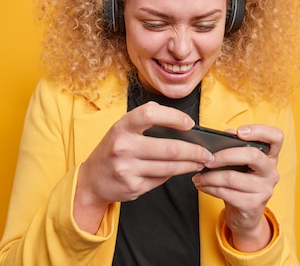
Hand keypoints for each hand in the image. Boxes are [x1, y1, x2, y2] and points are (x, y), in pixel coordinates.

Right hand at [74, 102, 212, 232]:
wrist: (92, 180)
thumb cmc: (114, 149)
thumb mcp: (123, 129)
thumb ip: (147, 123)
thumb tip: (184, 128)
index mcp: (122, 126)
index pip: (150, 113)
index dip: (174, 117)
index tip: (190, 124)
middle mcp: (123, 146)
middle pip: (169, 148)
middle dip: (194, 151)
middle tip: (208, 153)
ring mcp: (127, 168)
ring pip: (169, 167)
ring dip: (190, 165)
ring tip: (201, 162)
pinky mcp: (133, 186)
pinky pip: (161, 178)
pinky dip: (174, 174)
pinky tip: (181, 170)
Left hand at [191, 124, 282, 251]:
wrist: (245, 215)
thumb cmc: (240, 183)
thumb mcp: (240, 164)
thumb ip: (235, 146)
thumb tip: (225, 134)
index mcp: (270, 157)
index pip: (276, 137)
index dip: (260, 131)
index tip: (240, 132)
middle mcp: (271, 172)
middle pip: (252, 155)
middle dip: (224, 156)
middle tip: (207, 159)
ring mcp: (265, 189)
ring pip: (232, 177)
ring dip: (210, 176)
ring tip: (198, 175)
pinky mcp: (253, 204)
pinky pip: (226, 193)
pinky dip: (209, 188)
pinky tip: (202, 185)